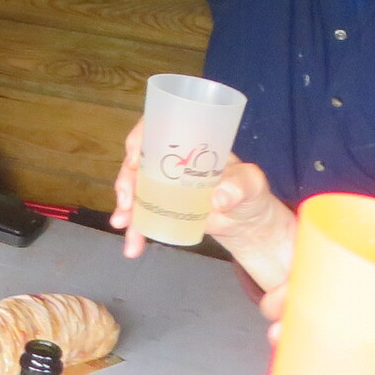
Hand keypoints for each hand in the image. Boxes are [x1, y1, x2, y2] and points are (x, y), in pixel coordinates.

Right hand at [108, 121, 295, 289]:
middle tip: (128, 201)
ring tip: (124, 225)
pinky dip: (134, 231)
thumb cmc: (249, 191)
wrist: (245, 221)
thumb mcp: (250, 184)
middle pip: (137, 161)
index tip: (134, 157)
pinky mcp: (161, 209)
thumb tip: (218, 198)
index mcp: (189, 144)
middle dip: (126, 179)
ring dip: (125, 209)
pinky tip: (133, 246)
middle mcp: (170, 161)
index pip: (157, 128)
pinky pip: (141, 216)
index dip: (140, 138)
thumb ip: (239, 186)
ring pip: (134, 191)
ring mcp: (162, 186)